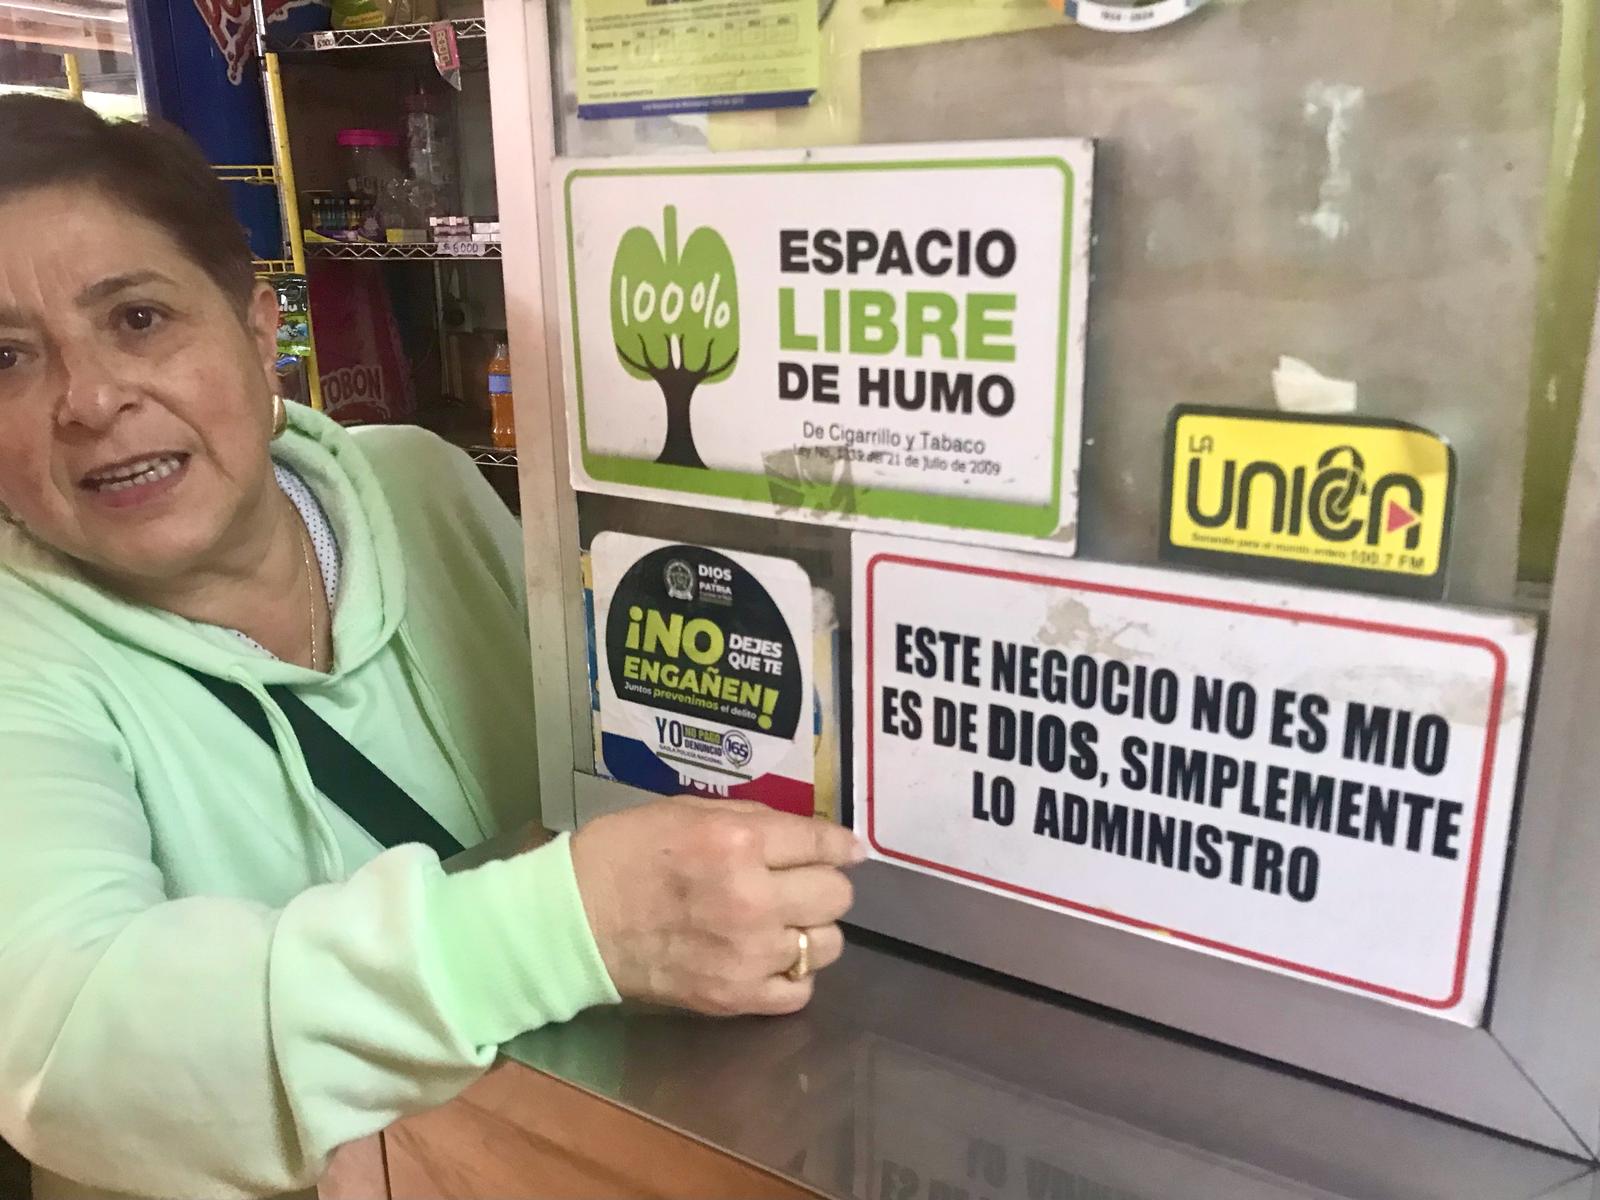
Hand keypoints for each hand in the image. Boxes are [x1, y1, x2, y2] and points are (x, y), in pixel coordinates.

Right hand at [569, 798, 864, 1015]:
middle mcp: (753, 899)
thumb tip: (814, 834)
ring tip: (783, 924)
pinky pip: (799, 991)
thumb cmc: (627, 853)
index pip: (823, 844)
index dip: (842, 846)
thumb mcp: (688, 811)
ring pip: (826, 946)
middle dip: (824, 885)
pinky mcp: (735, 997)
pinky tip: (770, 959)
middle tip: (801, 884)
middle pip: (836, 897)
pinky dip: (792, 975)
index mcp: (740, 843)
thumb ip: (754, 820)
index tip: (849, 851)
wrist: (576, 920)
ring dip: (812, 931)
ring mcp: (748, 954)